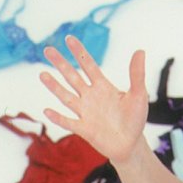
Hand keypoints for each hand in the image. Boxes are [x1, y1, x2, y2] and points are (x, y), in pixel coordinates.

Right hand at [39, 35, 148, 165]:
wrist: (130, 144)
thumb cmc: (134, 119)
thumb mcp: (139, 95)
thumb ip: (137, 74)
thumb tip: (141, 51)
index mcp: (103, 87)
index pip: (88, 66)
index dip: (79, 53)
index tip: (69, 38)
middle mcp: (90, 97)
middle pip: (72, 77)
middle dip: (61, 64)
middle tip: (47, 49)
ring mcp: (85, 113)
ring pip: (66, 97)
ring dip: (55, 87)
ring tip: (42, 74)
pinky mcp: (84, 129)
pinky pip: (68, 122)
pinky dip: (58, 118)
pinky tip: (47, 111)